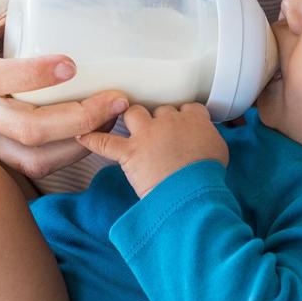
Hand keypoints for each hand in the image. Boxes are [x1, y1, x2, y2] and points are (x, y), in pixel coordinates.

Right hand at [0, 0, 130, 178]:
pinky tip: (91, 132)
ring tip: (111, 117)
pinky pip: (30, 164)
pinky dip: (67, 154)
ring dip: (80, 143)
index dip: (33, 75)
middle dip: (79, 119)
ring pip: (32, 155)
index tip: (72, 65)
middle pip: (24, 128)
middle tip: (117, 99)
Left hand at [76, 103, 228, 196]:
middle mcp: (169, 121)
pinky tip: (82, 137)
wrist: (193, 193)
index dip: (182, 116)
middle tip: (158, 134)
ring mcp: (147, 134)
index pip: (187, 107)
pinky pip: (104, 142)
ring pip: (133, 113)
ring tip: (129, 126)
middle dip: (158, 120)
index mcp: (194, 119)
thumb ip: (208, 138)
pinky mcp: (130, 152)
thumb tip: (203, 141)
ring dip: (131, 118)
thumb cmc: (208, 176)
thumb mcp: (219, 151)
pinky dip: (92, 139)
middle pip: (159, 109)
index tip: (181, 124)